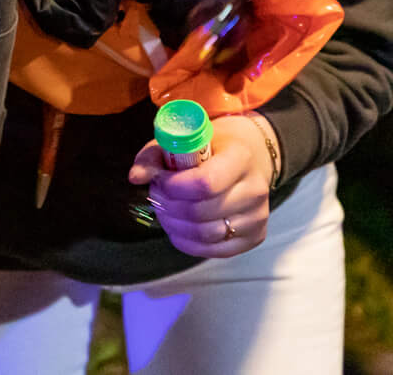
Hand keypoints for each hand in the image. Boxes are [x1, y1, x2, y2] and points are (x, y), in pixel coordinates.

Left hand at [128, 113, 272, 257]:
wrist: (250, 158)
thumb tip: (135, 177)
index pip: (204, 183)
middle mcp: (255, 189)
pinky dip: (186, 241)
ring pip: (205, 234)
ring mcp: (257, 216)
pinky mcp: (255, 237)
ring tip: (165, 209)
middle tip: (157, 194)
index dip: (173, 187)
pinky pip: (212, 250)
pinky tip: (177, 226)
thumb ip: (156, 156)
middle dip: (168, 206)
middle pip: (201, 212)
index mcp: (241, 158)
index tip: (159, 180)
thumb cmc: (213, 147)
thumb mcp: (185, 140)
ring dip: (174, 224)